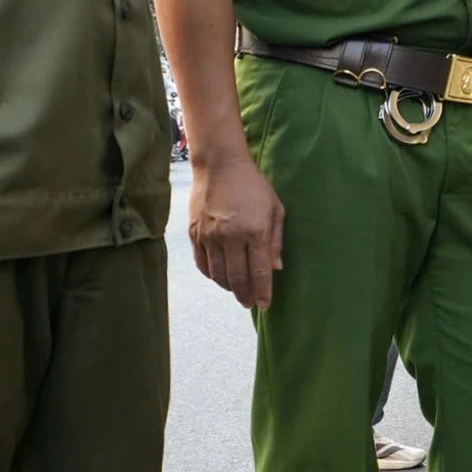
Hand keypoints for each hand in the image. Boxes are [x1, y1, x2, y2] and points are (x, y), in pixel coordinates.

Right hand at [189, 152, 284, 308]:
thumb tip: (276, 268)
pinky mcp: (195, 233)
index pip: (259, 271)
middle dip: (245, 295)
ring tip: (237, 291)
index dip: (262, 292)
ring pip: (217, 274)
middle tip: (249, 303)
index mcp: (254, 231)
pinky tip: (220, 277)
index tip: (265, 305)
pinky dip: (211, 275)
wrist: (220, 165)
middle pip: (237, 277)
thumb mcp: (275, 209)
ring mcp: (209, 235)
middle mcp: (230, 236)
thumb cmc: (253, 186)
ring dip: (228, 287)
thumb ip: (276, 240)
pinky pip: (202, 263)